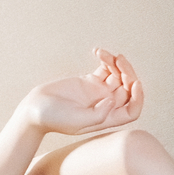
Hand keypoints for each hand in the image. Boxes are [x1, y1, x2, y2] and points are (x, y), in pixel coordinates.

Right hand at [19, 48, 142, 136]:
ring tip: (106, 54)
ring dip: (117, 64)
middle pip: (127, 89)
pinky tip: (97, 52)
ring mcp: (98, 93)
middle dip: (128, 73)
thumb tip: (113, 99)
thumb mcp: (76, 122)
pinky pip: (105, 69)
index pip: (132, 110)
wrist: (35, 109)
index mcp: (106, 118)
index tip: (134, 83)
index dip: (138, 97)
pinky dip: (106, 59)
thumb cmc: (53, 119)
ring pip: (118, 76)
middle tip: (118, 60)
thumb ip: (97, 114)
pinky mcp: (89, 81)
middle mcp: (105, 105)